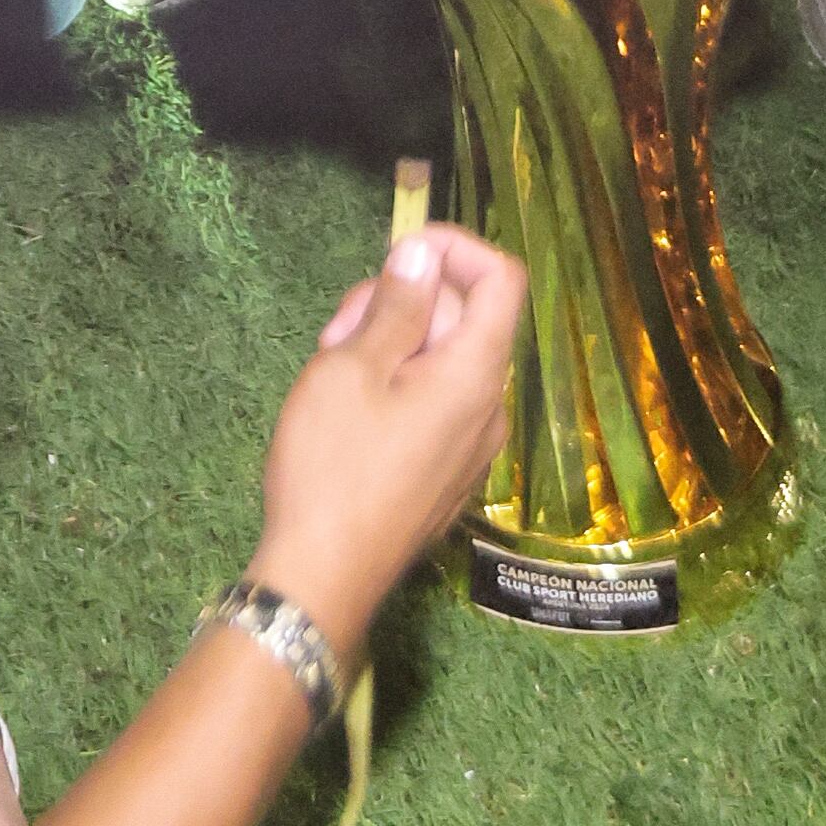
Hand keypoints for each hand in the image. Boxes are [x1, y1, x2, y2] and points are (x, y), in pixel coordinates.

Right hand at [247, 222, 525, 662]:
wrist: (323, 577)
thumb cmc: (332, 464)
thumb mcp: (351, 368)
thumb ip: (396, 305)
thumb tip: (424, 255)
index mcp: (475, 373)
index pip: (502, 278)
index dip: (454, 248)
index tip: (395, 255)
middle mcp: (488, 408)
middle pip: (464, 316)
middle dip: (403, 302)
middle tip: (337, 330)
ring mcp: (471, 447)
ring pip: (443, 361)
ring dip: (391, 345)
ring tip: (331, 373)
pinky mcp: (446, 475)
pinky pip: (434, 404)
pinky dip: (397, 387)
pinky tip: (348, 413)